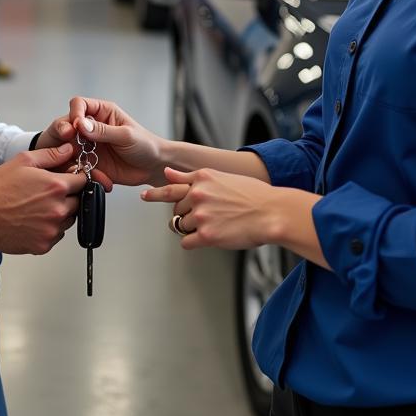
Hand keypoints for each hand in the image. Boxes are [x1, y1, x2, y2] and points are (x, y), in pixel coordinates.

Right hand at [0, 145, 86, 254]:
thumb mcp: (24, 161)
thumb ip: (51, 155)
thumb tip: (68, 150)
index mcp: (56, 186)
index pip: (83, 181)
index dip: (77, 178)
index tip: (69, 178)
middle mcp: (58, 210)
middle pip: (78, 202)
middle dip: (68, 196)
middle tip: (47, 194)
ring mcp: (51, 230)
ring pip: (68, 220)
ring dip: (60, 213)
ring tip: (38, 207)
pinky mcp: (43, 245)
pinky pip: (56, 236)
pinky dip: (49, 229)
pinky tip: (33, 220)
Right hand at [68, 96, 165, 188]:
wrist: (152, 167)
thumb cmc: (145, 145)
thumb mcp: (126, 135)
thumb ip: (104, 130)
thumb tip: (81, 124)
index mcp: (102, 112)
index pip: (79, 104)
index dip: (74, 113)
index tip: (76, 126)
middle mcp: (92, 127)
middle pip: (67, 124)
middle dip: (64, 133)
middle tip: (70, 143)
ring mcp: (89, 145)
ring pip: (67, 145)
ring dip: (69, 154)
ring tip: (79, 162)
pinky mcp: (89, 162)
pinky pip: (75, 164)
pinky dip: (78, 169)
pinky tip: (90, 174)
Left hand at [142, 166, 279, 250]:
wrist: (272, 213)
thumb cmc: (253, 196)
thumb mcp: (221, 178)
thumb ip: (191, 177)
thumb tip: (167, 172)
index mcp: (202, 178)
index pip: (172, 186)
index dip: (156, 193)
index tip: (144, 195)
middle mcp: (198, 194)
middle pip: (178, 210)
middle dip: (189, 215)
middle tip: (211, 217)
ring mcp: (200, 215)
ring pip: (182, 226)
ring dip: (195, 229)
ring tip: (218, 225)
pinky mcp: (206, 235)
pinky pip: (187, 242)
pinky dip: (195, 242)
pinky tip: (212, 236)